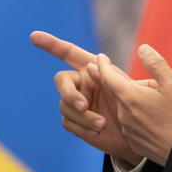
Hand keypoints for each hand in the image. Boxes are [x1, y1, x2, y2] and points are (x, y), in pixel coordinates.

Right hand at [30, 31, 149, 165]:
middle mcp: (80, 82)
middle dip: (69, 93)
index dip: (51, 44)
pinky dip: (82, 127)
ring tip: (102, 124)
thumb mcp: (131, 89)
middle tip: (84, 106)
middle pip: (61, 80)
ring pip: (64, 105)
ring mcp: (75, 102)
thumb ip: (112, 77)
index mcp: (92, 68)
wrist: (136, 135)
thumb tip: (92, 66)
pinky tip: (98, 131)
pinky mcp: (73, 120)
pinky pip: (67, 122)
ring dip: (82, 116)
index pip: (69, 52)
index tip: (34, 36)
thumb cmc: (137, 107)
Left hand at [97, 44, 171, 165]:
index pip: (108, 77)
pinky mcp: (134, 141)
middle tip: (107, 70)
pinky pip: (130, 123)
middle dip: (114, 81)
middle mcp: (124, 114)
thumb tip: (142, 49)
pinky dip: (134, 116)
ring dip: (129, 100)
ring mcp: (128, 130)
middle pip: (116, 93)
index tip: (100, 58)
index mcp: (131, 97)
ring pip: (124, 108)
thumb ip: (155, 64)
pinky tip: (148, 116)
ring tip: (145, 97)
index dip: (103, 66)